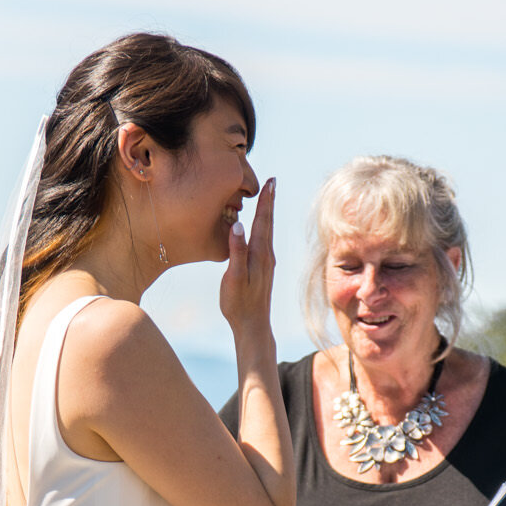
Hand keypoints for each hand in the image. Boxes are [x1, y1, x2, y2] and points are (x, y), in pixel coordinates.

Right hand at [219, 177, 275, 338]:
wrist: (253, 324)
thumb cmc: (239, 303)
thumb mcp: (234, 278)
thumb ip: (237, 252)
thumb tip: (238, 226)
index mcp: (259, 254)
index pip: (263, 221)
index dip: (265, 201)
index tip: (270, 181)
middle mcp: (266, 255)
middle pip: (268, 222)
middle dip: (268, 201)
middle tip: (271, 182)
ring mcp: (265, 262)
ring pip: (267, 231)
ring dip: (267, 213)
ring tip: (266, 198)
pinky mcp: (262, 269)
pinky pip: (264, 241)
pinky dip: (263, 227)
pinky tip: (260, 228)